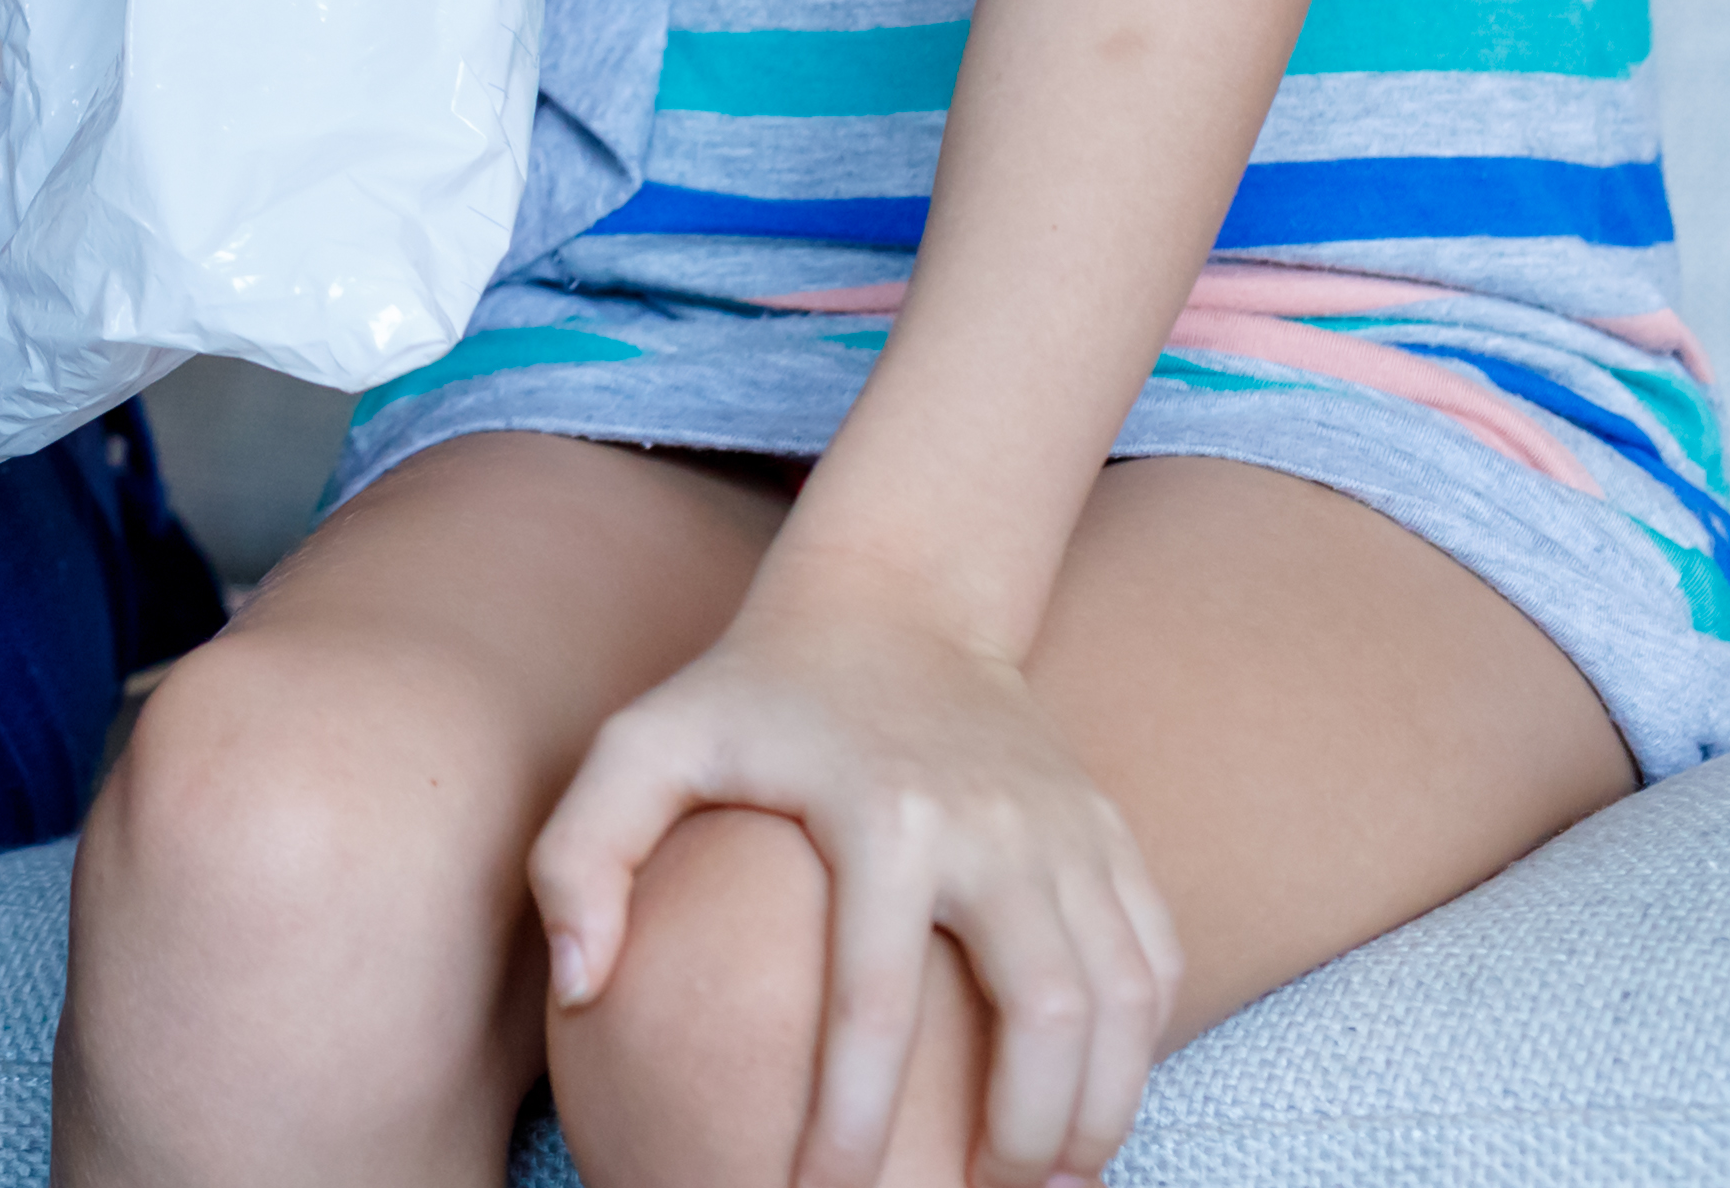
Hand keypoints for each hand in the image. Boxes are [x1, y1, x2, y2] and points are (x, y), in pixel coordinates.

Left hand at [534, 590, 1179, 1187]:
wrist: (896, 596)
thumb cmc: (752, 693)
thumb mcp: (642, 743)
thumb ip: (583, 856)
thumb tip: (579, 988)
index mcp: (879, 814)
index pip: (874, 1007)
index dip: (852, 1124)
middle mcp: (991, 825)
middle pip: (1041, 1017)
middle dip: (1017, 1138)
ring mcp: (1063, 829)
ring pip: (1119, 1001)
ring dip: (1096, 1113)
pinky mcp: (1108, 832)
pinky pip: (1151, 961)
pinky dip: (1137, 1050)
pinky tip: (1090, 1105)